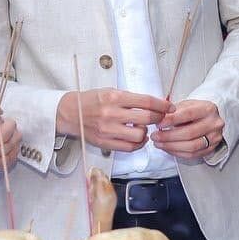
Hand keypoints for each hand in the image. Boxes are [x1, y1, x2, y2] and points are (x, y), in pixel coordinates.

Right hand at [58, 89, 173, 152]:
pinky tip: (136, 138)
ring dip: (146, 132)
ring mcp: (108, 130)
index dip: (161, 105)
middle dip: (158, 118)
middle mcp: (112, 114)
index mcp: (114, 97)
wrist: (70, 112)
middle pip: (146, 118)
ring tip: (142, 128)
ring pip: (140, 135)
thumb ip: (130, 98)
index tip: (169, 107)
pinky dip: (137, 144)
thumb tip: (153, 104)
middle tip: (159, 117)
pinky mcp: (105, 143)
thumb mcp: (110, 92)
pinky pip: (129, 147)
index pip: (146, 101)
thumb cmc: (91, 100)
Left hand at [151, 99, 223, 159]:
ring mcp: (214, 138)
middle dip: (168, 136)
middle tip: (155, 136)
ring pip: (191, 146)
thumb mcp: (185, 104)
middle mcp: (214, 124)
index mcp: (208, 109)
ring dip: (171, 146)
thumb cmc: (194, 110)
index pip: (188, 114)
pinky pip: (193, 155)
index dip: (171, 120)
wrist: (209, 118)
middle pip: (189, 133)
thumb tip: (157, 119)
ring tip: (158, 143)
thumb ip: (173, 111)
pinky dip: (177, 153)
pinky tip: (168, 148)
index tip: (158, 124)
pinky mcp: (211, 149)